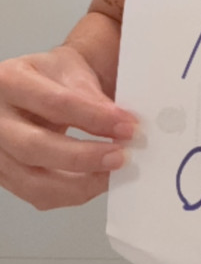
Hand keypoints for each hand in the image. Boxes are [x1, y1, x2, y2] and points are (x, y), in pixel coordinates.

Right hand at [0, 46, 137, 209]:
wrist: (37, 85)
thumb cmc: (51, 76)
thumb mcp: (70, 69)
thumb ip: (90, 95)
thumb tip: (117, 124)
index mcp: (9, 81)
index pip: (54, 103)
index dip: (93, 117)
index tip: (125, 125)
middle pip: (35, 146)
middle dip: (83, 156)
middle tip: (119, 155)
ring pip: (32, 180)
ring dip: (79, 183)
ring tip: (110, 173)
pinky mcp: (5, 175)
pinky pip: (36, 195)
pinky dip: (70, 193)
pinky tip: (94, 181)